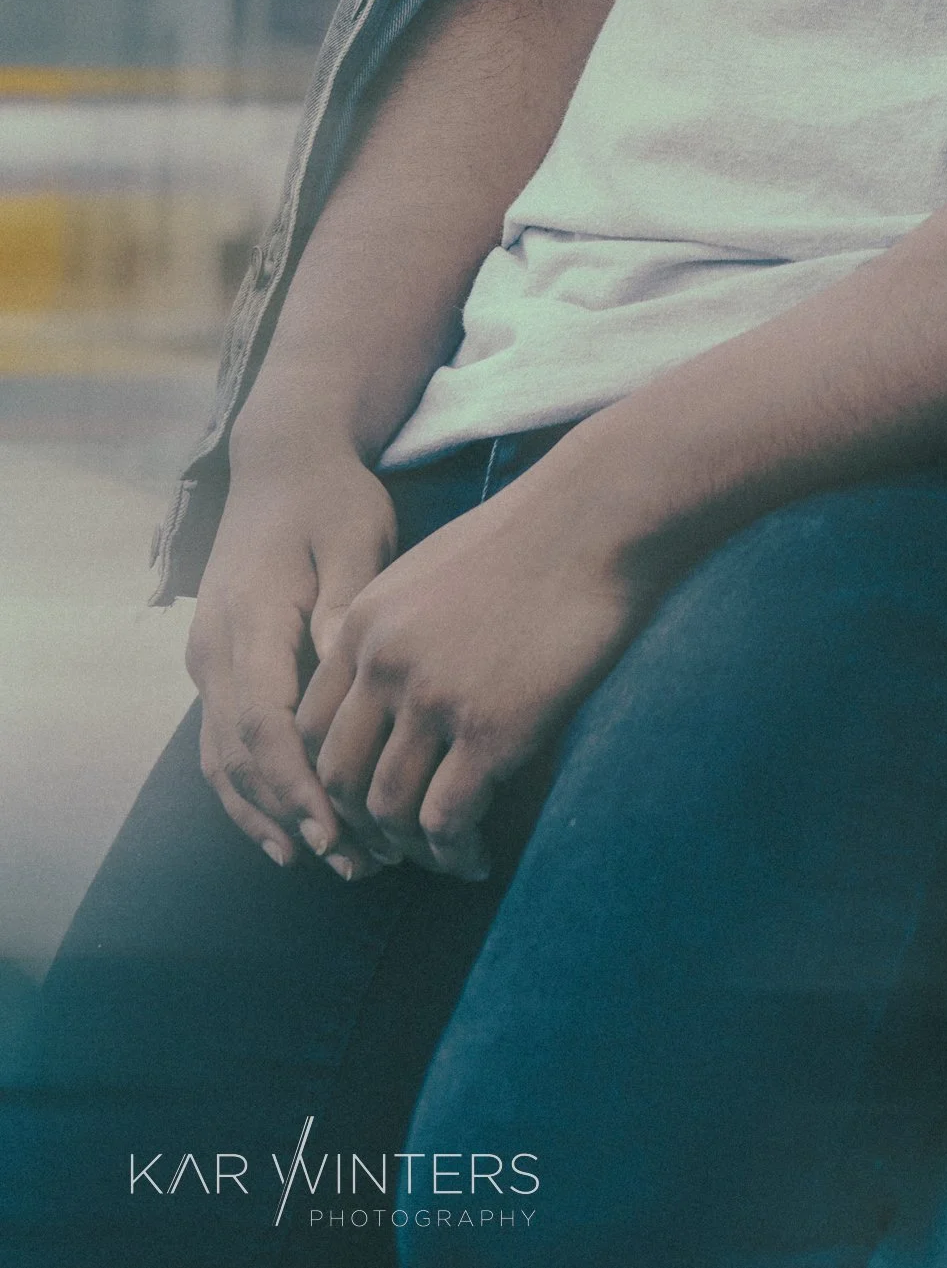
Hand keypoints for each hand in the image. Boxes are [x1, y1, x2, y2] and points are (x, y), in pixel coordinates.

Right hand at [186, 441, 396, 876]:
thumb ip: (349, 608)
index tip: (336, 831)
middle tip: (354, 864)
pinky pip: (221, 745)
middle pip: (241, 755)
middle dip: (292, 816)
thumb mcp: (355, 538)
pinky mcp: (218, 667)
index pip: (263, 723)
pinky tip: (286, 833)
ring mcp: (209, 661)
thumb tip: (350, 677)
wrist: (284, 464)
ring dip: (270, 816)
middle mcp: (216, 650)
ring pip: (222, 760)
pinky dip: (249, 794)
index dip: (295, 785)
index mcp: (250, 620)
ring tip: (330, 861)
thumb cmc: (331, 500)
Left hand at [293, 461, 655, 880]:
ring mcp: (434, 700)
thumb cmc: (534, 534)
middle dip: (359, 826)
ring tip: (441, 855)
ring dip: (410, 848)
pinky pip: (447, 819)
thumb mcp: (435, 568)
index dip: (327, 779)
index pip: (310, 728)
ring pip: (388, 809)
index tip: (360, 802)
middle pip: (337, 778)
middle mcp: (383, 665)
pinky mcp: (491, 730)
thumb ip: (399, 627)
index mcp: (362, 623)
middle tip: (394, 847)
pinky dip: (454, 852)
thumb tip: (400, 688)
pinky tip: (474, 857)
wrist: (597, 518)